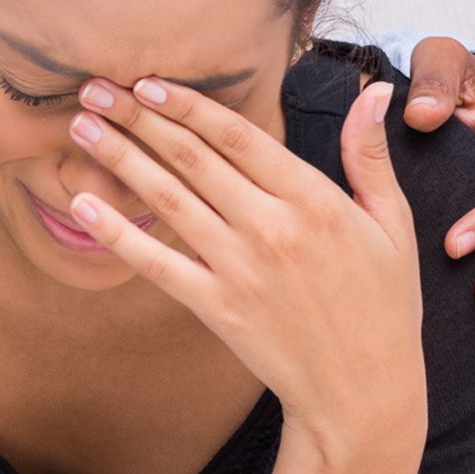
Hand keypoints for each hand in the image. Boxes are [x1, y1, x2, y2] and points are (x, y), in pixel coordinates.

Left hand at [67, 75, 426, 461]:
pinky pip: (156, 262)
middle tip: (94, 89)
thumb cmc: (381, 305)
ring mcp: (240, 269)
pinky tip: (81, 205)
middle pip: (191, 158)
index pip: (238, 136)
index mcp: (314, 201)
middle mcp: (272, 228)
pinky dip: (116, 233)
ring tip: (81, 127)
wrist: (363, 392)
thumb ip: (370, 157)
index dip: (187, 105)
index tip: (147, 81)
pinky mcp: (216, 307)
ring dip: (119, 158)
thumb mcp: (394, 225)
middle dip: (137, 117)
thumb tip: (374, 92)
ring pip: (167, 199)